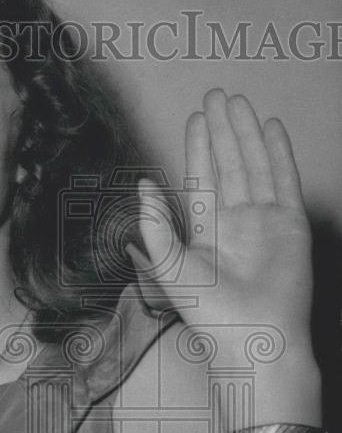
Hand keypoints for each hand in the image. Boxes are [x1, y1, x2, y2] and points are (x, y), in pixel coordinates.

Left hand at [129, 89, 313, 349]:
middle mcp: (235, 223)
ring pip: (254, 165)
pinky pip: (283, 179)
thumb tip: (142, 184)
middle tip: (216, 94)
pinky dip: (278, 152)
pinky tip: (270, 127)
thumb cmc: (210, 314)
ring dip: (246, 133)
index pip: (201, 179)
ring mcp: (264, 221)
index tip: (196, 118)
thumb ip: (155, 224)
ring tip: (238, 101)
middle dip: (222, 130)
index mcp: (205, 232)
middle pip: (228, 164)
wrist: (255, 338)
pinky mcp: (290, 224)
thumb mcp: (170, 266)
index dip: (198, 148)